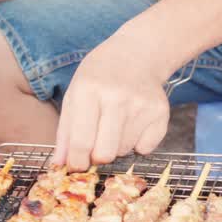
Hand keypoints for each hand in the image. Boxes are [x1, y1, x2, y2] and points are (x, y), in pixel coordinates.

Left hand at [53, 38, 171, 169]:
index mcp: (89, 90)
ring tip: (115, 124)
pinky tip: (133, 124)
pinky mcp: (161, 112)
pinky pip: (145, 149)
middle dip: (97, 157)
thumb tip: (60, 165)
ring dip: (116, 146)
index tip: (76, 166)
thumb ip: (66, 132)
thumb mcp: (74, 95)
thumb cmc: (98, 77)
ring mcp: (141, 105)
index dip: (76, 161)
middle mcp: (117, 97)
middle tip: (95, 147)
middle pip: (105, 154)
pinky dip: (137, 143)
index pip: (81, 141)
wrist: (136, 55)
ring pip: (124, 152)